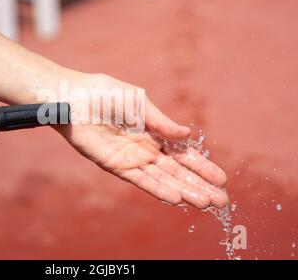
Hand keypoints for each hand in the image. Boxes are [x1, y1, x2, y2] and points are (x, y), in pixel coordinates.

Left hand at [57, 74, 227, 208]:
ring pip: (163, 179)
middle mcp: (146, 149)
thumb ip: (161, 122)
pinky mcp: (116, 166)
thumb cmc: (106, 94)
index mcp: (155, 133)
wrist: (76, 99)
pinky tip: (176, 199)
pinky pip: (141, 181)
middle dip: (199, 185)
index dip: (202, 166)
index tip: (222, 179)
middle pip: (177, 171)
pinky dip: (158, 190)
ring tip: (205, 203)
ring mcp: (132, 159)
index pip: (183, 153)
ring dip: (184, 191)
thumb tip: (186, 133)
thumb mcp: (140, 103)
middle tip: (221, 200)